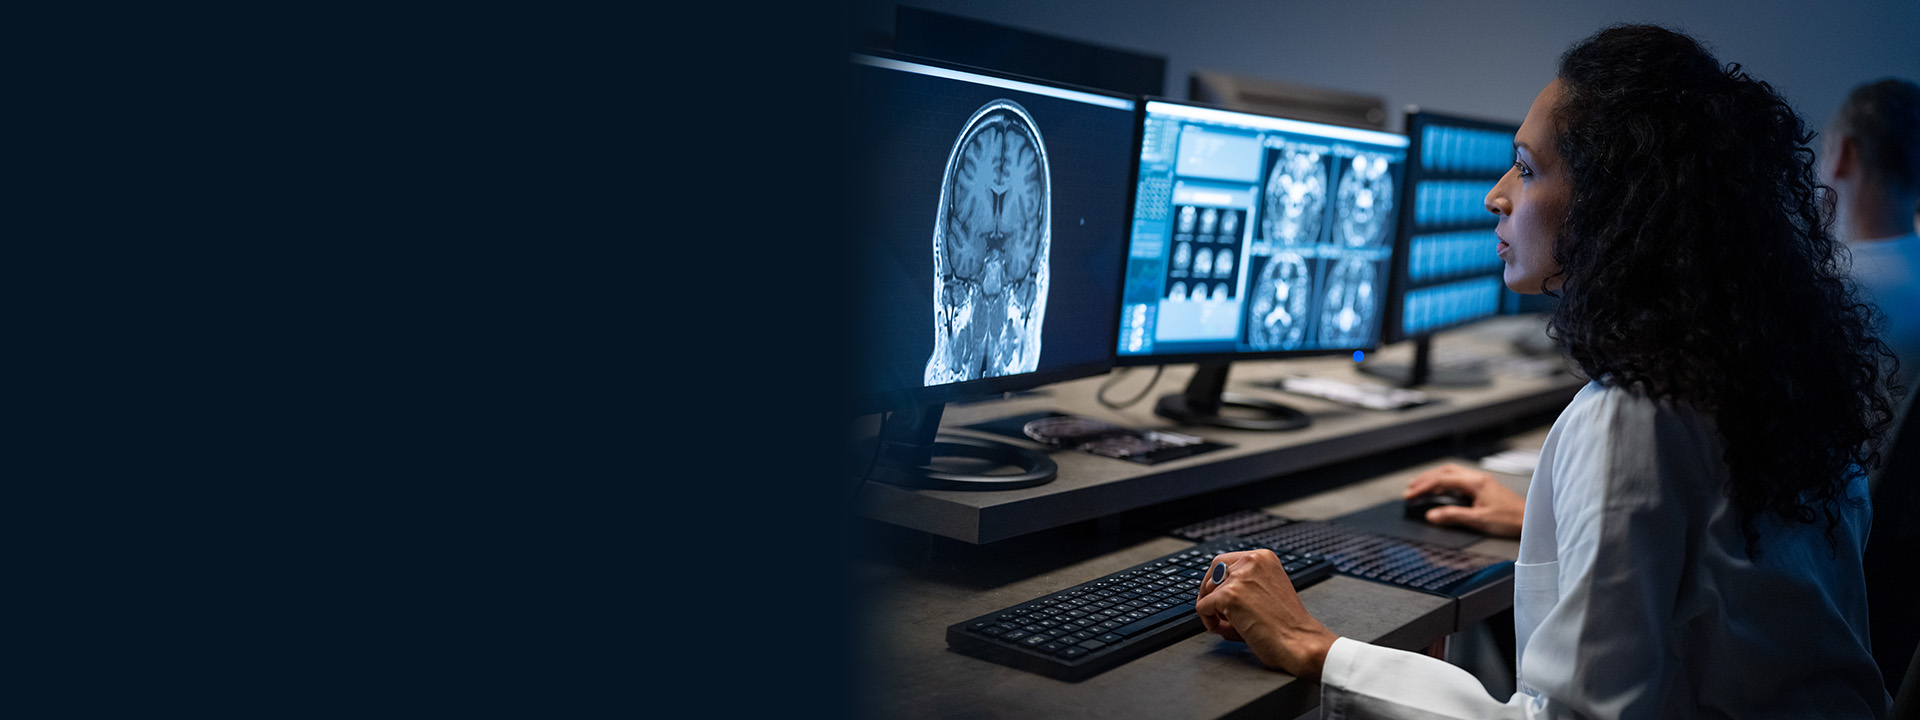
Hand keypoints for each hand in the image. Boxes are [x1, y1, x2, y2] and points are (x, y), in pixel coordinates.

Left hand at [1194, 549, 1338, 678]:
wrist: (1300, 642)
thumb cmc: (1288, 624)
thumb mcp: (1268, 590)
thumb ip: (1245, 584)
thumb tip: (1213, 593)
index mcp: (1263, 557)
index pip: (1225, 561)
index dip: (1219, 582)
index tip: (1219, 596)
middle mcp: (1251, 561)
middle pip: (1212, 572)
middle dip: (1211, 593)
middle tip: (1218, 613)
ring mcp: (1239, 577)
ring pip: (1207, 592)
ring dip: (1213, 610)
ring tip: (1231, 626)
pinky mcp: (1228, 596)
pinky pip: (1202, 608)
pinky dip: (1209, 623)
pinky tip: (1228, 631)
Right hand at [1403, 462, 1524, 537]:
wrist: (1531, 520)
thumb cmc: (1510, 519)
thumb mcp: (1479, 520)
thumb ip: (1453, 516)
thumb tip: (1432, 515)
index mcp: (1475, 482)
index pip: (1442, 480)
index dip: (1423, 487)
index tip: (1410, 495)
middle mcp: (1477, 478)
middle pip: (1445, 472)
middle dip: (1425, 479)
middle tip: (1410, 489)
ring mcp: (1481, 481)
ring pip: (1451, 473)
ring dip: (1434, 479)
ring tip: (1419, 487)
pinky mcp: (1483, 487)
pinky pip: (1458, 479)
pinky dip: (1444, 483)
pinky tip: (1440, 490)